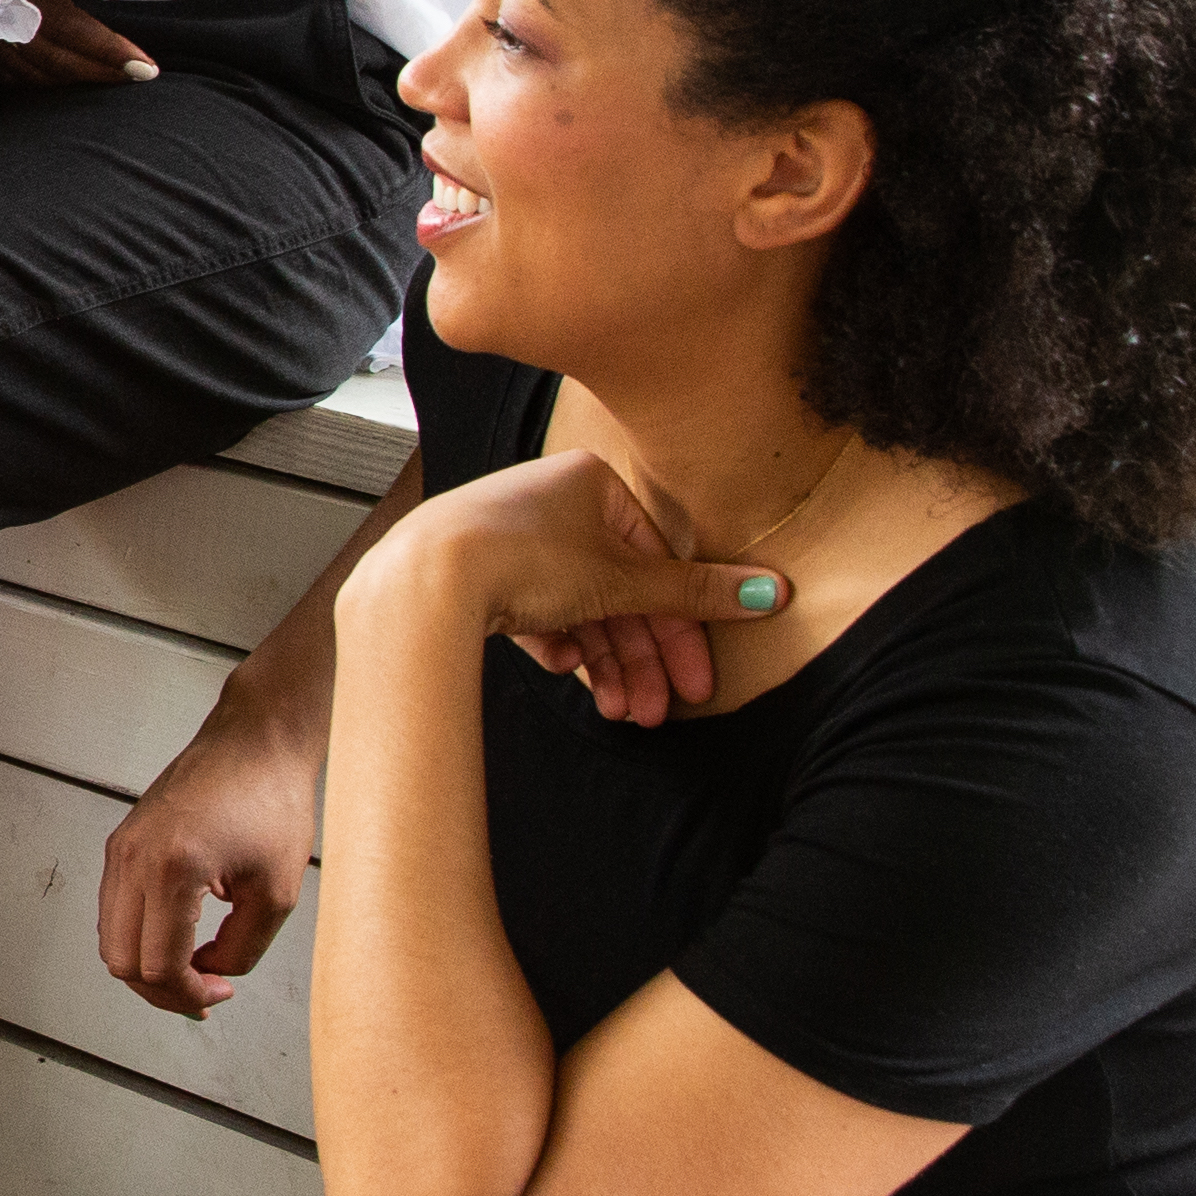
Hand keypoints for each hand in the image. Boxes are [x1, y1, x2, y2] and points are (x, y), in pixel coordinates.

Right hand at [0, 0, 161, 90]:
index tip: (146, 68)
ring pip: (36, 75)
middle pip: (60, 63)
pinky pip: (10, 76)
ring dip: (73, 82)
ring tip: (106, 77)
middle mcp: (6, 20)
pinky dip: (38, 81)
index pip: (78, 32)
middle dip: (103, 72)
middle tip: (138, 75)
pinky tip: (59, 81)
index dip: (114, 53)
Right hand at [97, 686, 317, 1015]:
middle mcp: (134, 858)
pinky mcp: (123, 841)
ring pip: (111, 937)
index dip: (190, 994)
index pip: (158, 966)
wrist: (256, 743)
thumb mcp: (276, 893)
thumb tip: (213, 972)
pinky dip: (139, 934)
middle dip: (161, 991)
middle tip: (200, 995)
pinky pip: (115, 908)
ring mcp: (122, 848)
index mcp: (172, 870)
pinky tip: (176, 936)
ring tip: (189, 970)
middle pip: (121, 961)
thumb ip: (242, 949)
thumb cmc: (272, 800)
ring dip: (146, 965)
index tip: (219, 994)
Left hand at [350, 450, 785, 722]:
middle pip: (619, 593)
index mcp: (591, 482)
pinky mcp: (479, 572)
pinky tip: (565, 670)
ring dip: (605, 665)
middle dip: (641, 660)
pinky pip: (536, 613)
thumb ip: (695, 592)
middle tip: (655, 713)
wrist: (423, 578)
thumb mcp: (621, 579)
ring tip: (616, 712)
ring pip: (579, 609)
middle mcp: (550, 502)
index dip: (682, 630)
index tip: (696, 684)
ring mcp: (511, 536)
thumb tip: (772, 592)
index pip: (657, 563)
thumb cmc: (522, 557)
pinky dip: (557, 645)